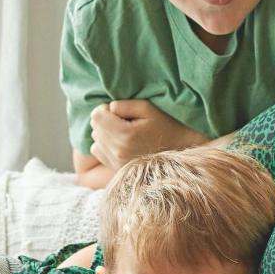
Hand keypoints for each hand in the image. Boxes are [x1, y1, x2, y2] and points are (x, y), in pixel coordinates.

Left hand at [90, 100, 210, 167]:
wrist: (179, 152)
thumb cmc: (164, 126)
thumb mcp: (148, 108)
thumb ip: (124, 105)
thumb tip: (108, 108)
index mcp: (125, 134)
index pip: (96, 116)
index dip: (104, 108)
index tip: (118, 111)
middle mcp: (118, 150)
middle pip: (95, 127)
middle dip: (105, 120)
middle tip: (123, 120)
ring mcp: (116, 162)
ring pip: (95, 139)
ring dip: (105, 132)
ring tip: (123, 131)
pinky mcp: (117, 168)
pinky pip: (97, 151)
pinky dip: (104, 144)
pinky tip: (119, 142)